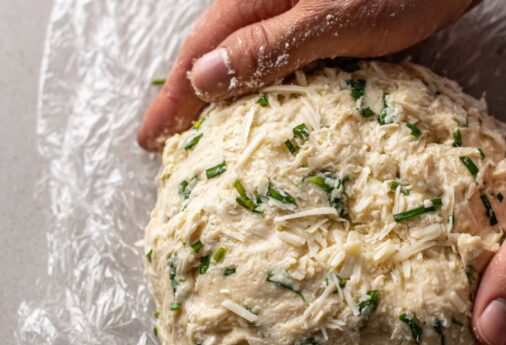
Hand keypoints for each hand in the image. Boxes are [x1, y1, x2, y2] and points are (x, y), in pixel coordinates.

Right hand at [138, 0, 475, 149]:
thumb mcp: (332, 21)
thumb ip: (268, 47)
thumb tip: (203, 78)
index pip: (199, 53)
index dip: (172, 99)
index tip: (149, 141)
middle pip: (212, 51)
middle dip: (186, 98)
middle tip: (164, 145)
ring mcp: (296, 8)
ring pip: (241, 55)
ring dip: (218, 95)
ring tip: (199, 134)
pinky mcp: (325, 20)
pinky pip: (275, 59)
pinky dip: (258, 88)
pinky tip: (258, 109)